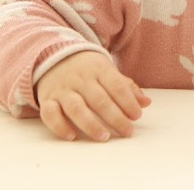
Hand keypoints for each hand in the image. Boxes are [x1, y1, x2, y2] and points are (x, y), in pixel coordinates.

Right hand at [35, 51, 151, 140]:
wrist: (54, 56)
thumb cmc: (89, 69)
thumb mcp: (108, 71)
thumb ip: (127, 87)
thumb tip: (146, 103)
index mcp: (99, 69)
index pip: (116, 85)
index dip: (128, 102)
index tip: (137, 116)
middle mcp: (80, 79)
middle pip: (99, 99)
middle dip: (115, 117)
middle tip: (127, 131)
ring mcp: (62, 89)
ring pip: (76, 108)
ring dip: (90, 124)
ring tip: (104, 137)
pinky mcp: (47, 99)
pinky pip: (50, 114)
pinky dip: (59, 126)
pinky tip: (72, 136)